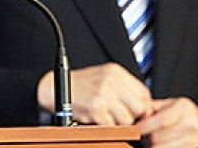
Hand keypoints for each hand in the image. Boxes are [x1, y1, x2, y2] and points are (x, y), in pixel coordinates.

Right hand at [37, 62, 151, 124]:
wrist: (52, 88)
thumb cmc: (78, 85)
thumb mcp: (102, 77)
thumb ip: (123, 88)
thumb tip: (145, 107)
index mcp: (115, 71)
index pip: (144, 93)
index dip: (141, 105)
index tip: (134, 110)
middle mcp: (111, 81)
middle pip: (140, 107)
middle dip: (133, 115)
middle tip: (121, 116)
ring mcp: (104, 94)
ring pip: (128, 119)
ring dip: (119, 122)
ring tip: (106, 116)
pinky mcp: (96, 108)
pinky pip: (112, 125)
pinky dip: (106, 126)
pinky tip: (97, 118)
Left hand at [135, 98, 197, 147]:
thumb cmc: (175, 111)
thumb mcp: (164, 104)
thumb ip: (149, 107)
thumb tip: (132, 117)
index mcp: (184, 107)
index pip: (161, 120)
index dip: (144, 126)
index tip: (133, 130)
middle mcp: (192, 124)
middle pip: (159, 137)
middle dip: (145, 138)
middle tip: (137, 136)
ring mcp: (194, 140)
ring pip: (162, 147)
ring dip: (150, 146)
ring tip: (146, 141)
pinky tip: (154, 145)